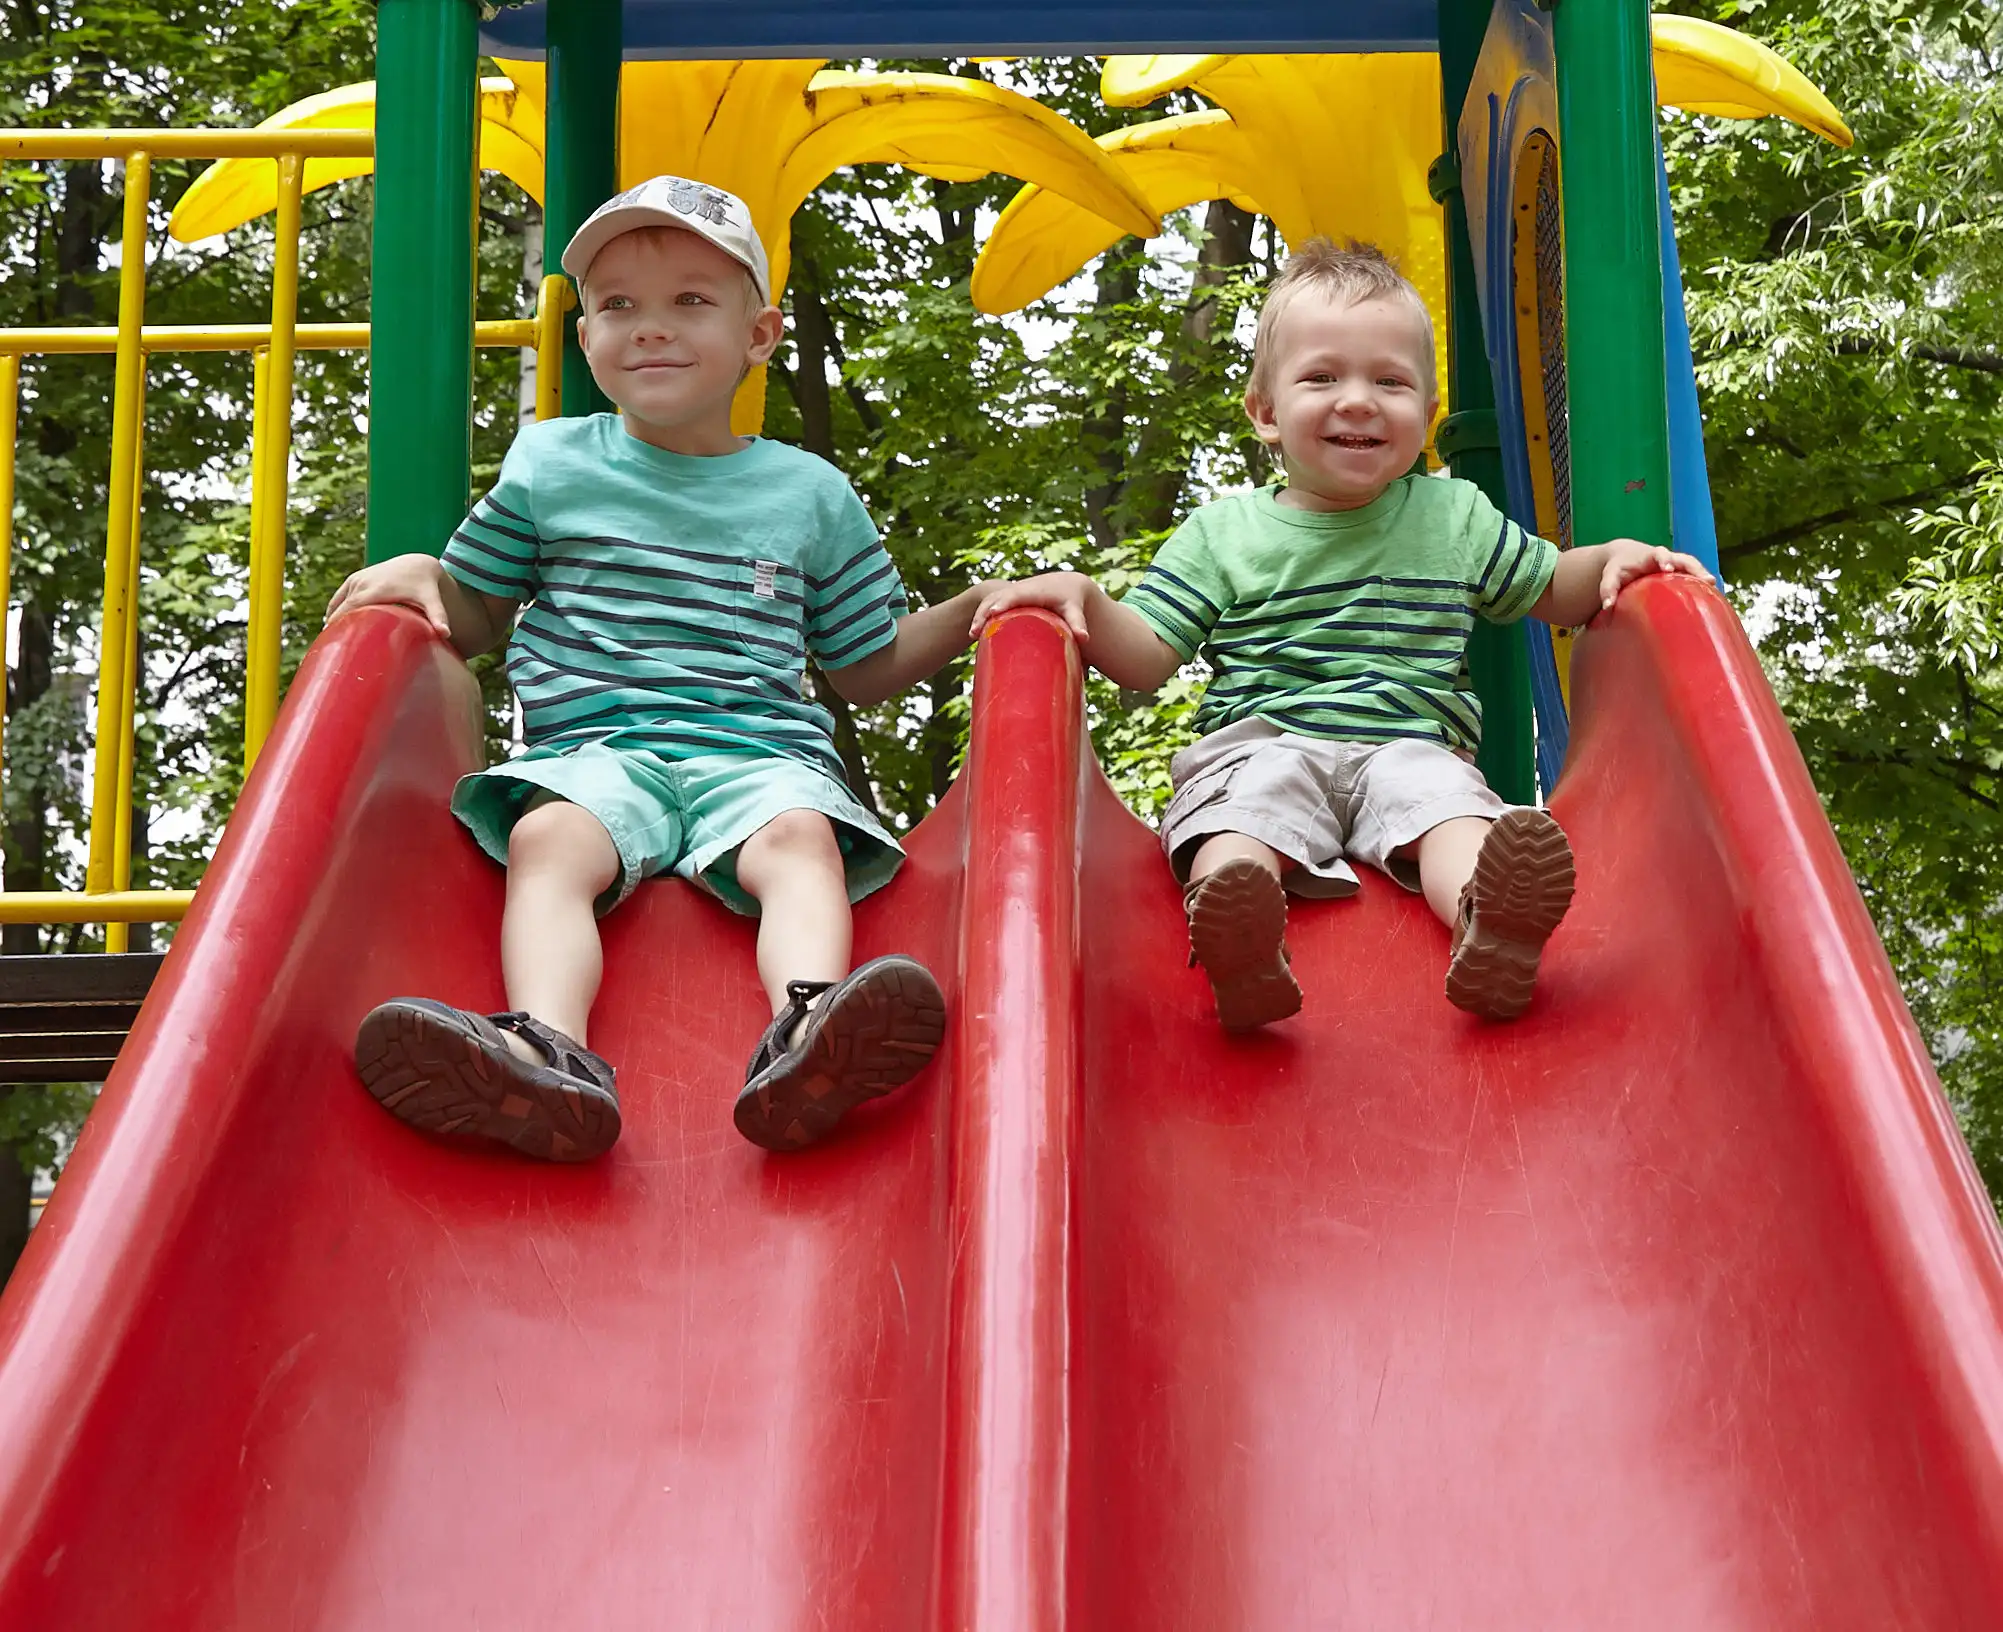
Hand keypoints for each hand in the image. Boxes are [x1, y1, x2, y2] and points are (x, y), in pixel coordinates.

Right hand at [325, 553, 453, 637]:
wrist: (417, 564)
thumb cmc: (425, 586)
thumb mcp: (432, 600)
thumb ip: (438, 615)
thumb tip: (446, 633)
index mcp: (375, 591)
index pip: (350, 611)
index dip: (340, 627)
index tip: (335, 647)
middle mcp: (361, 584)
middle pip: (340, 610)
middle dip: (333, 629)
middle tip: (329, 652)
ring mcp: (356, 580)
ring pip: (337, 605)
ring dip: (332, 622)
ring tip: (330, 644)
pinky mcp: (354, 580)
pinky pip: (338, 599)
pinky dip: (334, 612)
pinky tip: (333, 629)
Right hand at [968, 571, 1096, 640]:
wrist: (1066, 585)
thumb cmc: (1070, 600)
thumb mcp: (1074, 609)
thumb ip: (1078, 622)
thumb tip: (1085, 639)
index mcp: (1035, 590)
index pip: (1016, 595)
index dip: (1003, 602)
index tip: (993, 612)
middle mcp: (1020, 589)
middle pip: (997, 598)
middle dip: (985, 612)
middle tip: (976, 630)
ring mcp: (1011, 592)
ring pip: (989, 600)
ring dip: (979, 615)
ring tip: (972, 635)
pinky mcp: (1007, 597)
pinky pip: (989, 603)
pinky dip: (981, 615)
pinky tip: (974, 632)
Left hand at [1597, 539, 1714, 610]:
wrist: (1626, 556)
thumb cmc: (1618, 568)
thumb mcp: (1610, 576)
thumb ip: (1608, 589)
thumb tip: (1608, 606)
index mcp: (1650, 556)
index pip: (1660, 554)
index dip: (1665, 560)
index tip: (1667, 569)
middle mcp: (1667, 558)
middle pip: (1685, 559)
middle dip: (1696, 569)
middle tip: (1707, 580)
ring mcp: (1676, 564)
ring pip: (1694, 567)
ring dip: (1704, 576)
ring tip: (1715, 590)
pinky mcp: (1680, 572)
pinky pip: (1694, 576)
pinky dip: (1702, 584)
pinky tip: (1713, 597)